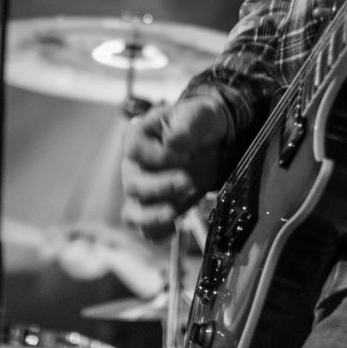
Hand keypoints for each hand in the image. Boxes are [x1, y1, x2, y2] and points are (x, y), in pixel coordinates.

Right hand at [120, 94, 230, 240]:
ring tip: (175, 214)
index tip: (186, 155)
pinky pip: (147, 229)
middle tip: (188, 182)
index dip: (158, 156)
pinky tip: (175, 227)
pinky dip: (157, 232)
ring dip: (152, 216)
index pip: (134, 150)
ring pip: (133, 212)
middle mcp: (134, 165)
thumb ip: (188, 124)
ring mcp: (143, 190)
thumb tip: (173, 141)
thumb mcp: (201, 114)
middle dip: (160, 187)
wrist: (214, 142)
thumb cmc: (201, 122)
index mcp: (139, 136)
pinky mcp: (156, 208)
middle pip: (132, 184)